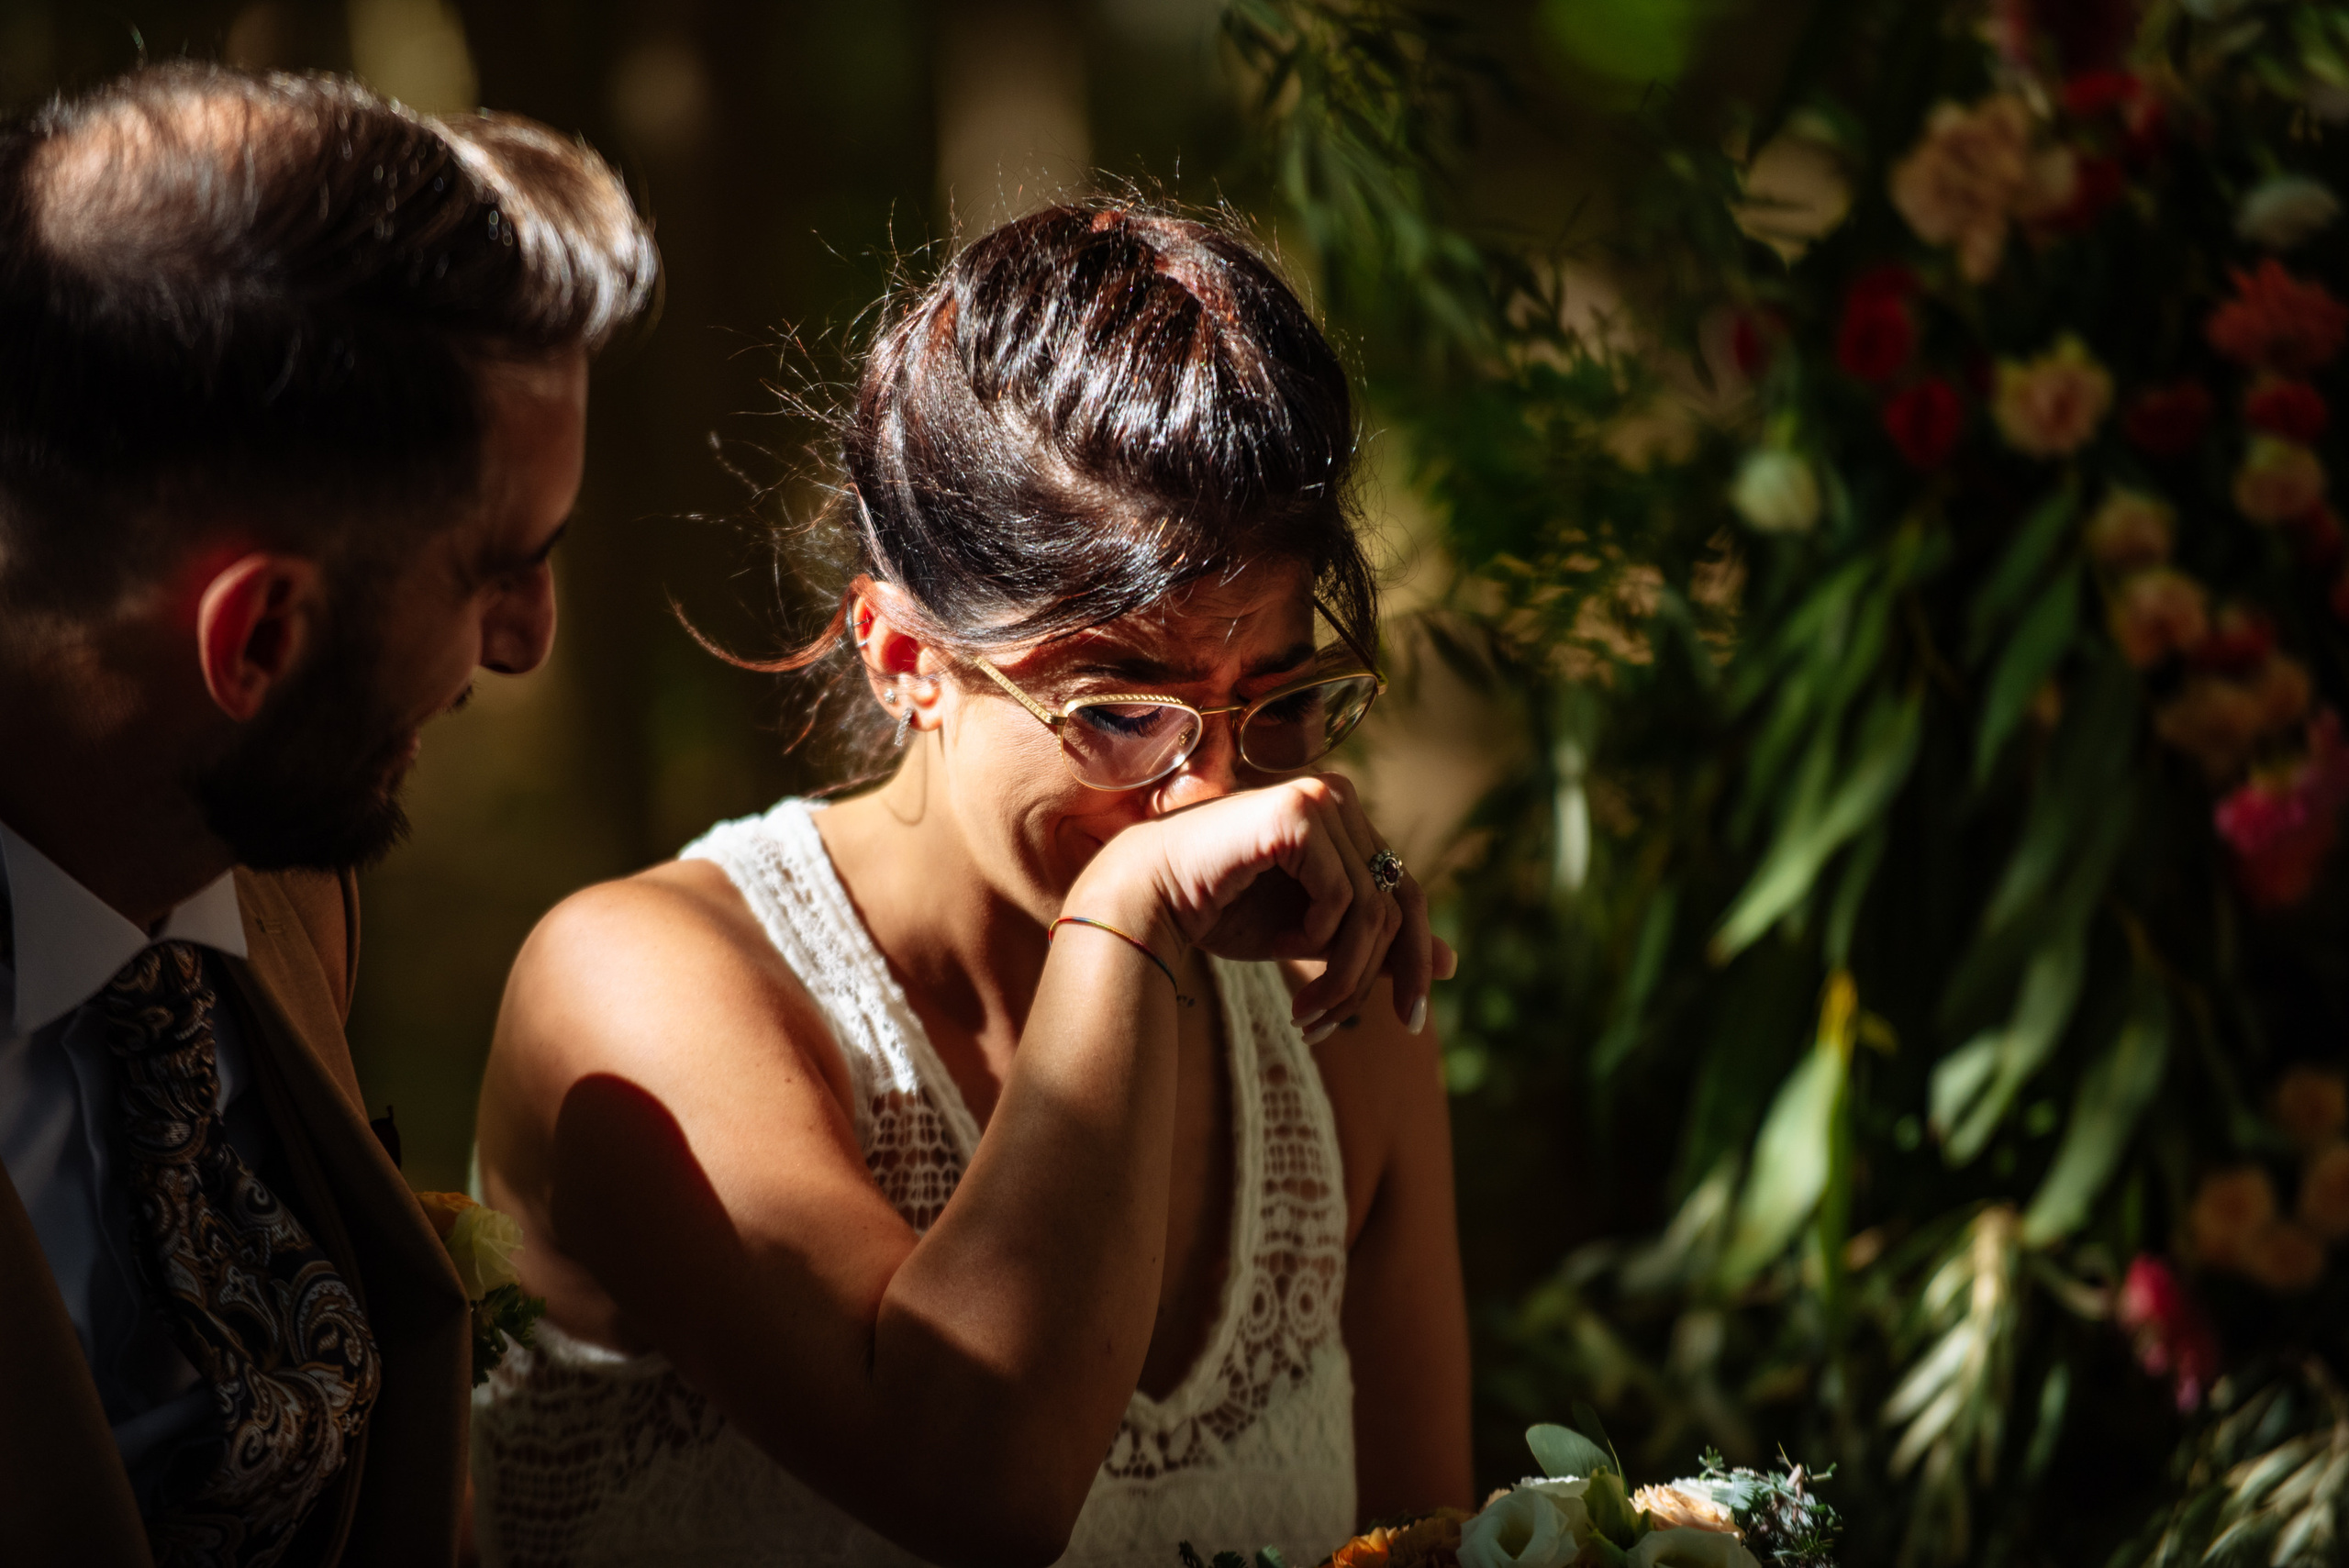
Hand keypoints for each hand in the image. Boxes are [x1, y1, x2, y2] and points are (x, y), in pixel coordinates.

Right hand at [1069, 776, 1455, 1036]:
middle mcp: (1341, 798)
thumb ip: (1372, 940)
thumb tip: (1453, 964)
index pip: (1406, 894)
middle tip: (1334, 1027)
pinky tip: (1281, 945)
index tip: (1411, 1023)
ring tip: (1306, 1013)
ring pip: (1373, 910)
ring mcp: (1322, 798)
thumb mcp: (1311, 935)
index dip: (1416, 960)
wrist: (1148, 897)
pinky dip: (1316, 936)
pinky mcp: (1300, 812)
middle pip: (1398, 904)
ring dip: (1342, 975)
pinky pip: (1342, 896)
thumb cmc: (1222, 911)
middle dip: (1373, 979)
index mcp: (1347, 819)